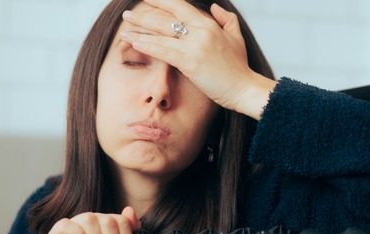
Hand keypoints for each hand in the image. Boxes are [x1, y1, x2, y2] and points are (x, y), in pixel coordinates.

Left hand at [120, 0, 276, 119]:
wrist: (245, 88)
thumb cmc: (240, 68)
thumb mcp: (236, 37)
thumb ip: (226, 20)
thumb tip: (214, 7)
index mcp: (208, 24)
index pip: (179, 6)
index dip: (161, 2)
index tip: (146, 0)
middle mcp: (200, 31)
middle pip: (166, 18)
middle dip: (144, 15)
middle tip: (128, 15)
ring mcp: (194, 46)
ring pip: (160, 34)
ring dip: (139, 31)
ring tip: (124, 30)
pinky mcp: (190, 62)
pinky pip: (162, 51)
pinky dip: (146, 46)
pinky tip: (133, 43)